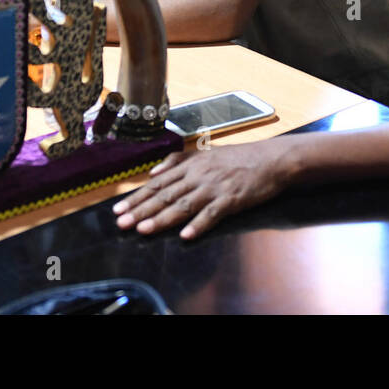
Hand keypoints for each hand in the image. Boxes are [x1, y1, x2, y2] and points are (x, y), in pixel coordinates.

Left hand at [113, 141, 295, 238]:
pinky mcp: (231, 199)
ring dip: (162, 218)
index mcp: (192, 165)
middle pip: (165, 194)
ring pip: (183, 204)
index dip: (137, 196)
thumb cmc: (240, 158)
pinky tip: (186, 235)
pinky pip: (212, 214)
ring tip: (143, 229)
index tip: (118, 208)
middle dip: (141, 209)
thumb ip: (179, 162)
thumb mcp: (206, 154)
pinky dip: (199, 224)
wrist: (271, 159)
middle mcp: (199, 175)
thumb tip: (154, 172)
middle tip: (122, 222)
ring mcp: (215, 187)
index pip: (158, 182)